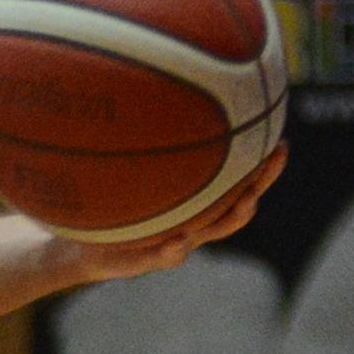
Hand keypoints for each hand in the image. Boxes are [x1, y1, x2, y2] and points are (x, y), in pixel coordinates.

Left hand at [61, 145, 286, 284]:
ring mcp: (171, 242)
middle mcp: (190, 222)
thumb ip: (131, 148)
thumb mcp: (116, 174)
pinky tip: (178, 242)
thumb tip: (136, 92)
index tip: (279, 138)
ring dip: (232, 215)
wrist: (75, 248)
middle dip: (261, 180)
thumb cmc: (102, 207)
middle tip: (277, 153)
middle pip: (238, 201)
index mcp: (191, 203)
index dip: (260, 165)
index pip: (234, 181)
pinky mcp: (142, 262)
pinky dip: (172, 251)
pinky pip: (162, 257)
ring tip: (247, 199)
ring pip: (212, 232)